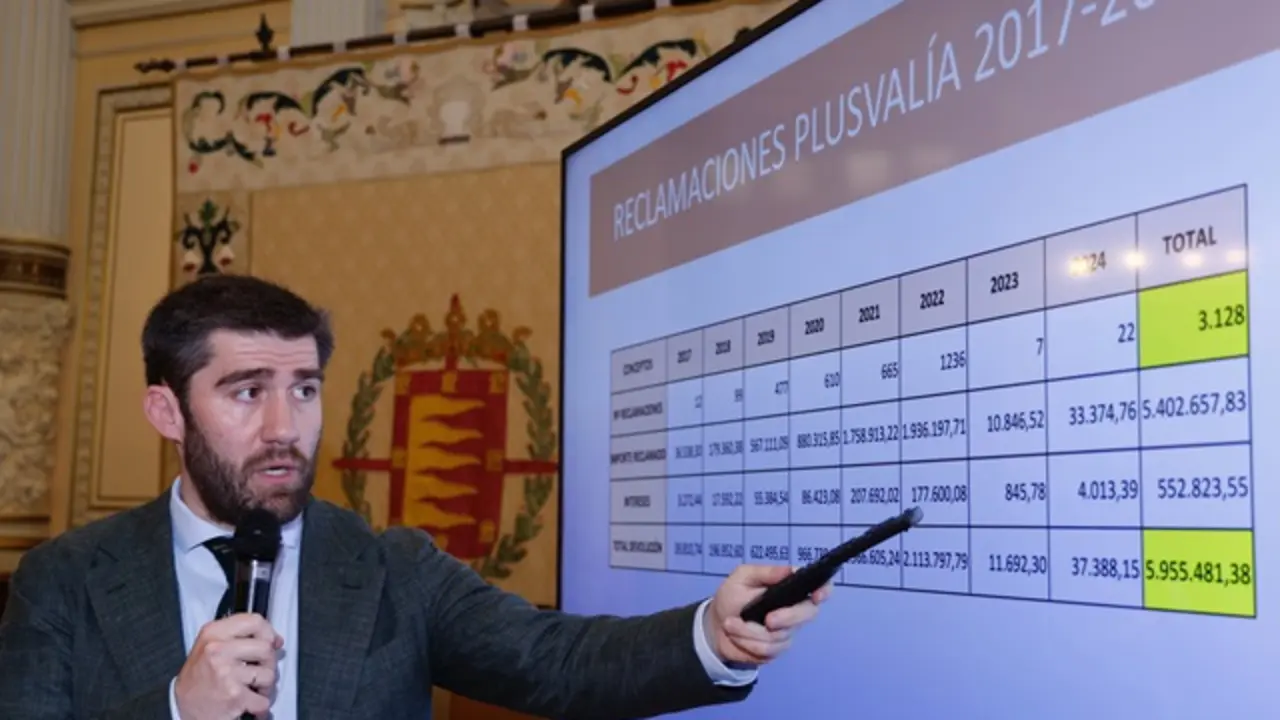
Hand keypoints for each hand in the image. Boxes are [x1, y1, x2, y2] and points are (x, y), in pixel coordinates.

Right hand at [174, 613, 282, 719]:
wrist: (181, 708)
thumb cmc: (199, 678)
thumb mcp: (209, 645)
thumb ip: (239, 636)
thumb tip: (275, 639)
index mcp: (213, 633)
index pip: (255, 621)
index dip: (268, 632)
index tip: (271, 641)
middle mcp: (218, 650)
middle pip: (266, 648)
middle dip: (268, 663)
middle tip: (258, 671)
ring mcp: (227, 673)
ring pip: (269, 674)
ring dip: (264, 686)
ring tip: (249, 688)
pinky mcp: (234, 696)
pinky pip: (264, 700)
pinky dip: (259, 705)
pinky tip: (247, 702)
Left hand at [704, 564, 831, 666]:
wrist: (715, 626)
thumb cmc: (731, 597)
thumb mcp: (742, 577)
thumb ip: (766, 573)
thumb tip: (793, 569)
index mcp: (790, 589)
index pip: (818, 589)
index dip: (823, 591)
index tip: (816, 596)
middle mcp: (794, 610)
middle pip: (807, 614)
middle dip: (787, 618)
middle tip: (768, 620)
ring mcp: (787, 632)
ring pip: (780, 636)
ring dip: (750, 632)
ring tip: (731, 624)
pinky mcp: (776, 650)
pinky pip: (768, 650)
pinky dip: (747, 642)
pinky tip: (735, 635)